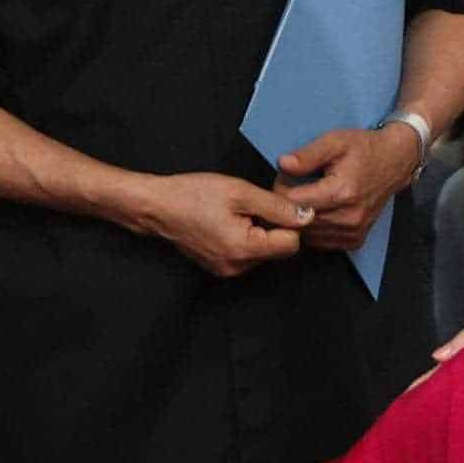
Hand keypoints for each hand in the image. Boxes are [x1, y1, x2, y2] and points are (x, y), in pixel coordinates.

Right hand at [138, 171, 310, 278]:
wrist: (157, 207)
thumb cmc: (193, 194)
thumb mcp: (240, 192)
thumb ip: (276, 206)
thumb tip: (307, 216)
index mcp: (245, 249)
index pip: (291, 244)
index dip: (289, 222)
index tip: (272, 205)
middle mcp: (238, 267)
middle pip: (278, 250)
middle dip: (272, 227)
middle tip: (249, 206)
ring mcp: (227, 270)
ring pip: (263, 252)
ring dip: (258, 232)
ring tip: (235, 213)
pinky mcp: (220, 268)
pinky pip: (247, 255)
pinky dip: (245, 238)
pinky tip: (227, 222)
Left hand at [273, 122, 420, 252]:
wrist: (394, 162)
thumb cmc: (363, 149)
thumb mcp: (334, 141)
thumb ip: (307, 155)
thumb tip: (283, 165)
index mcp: (341, 192)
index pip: (292, 202)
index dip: (280, 189)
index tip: (285, 177)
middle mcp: (348, 217)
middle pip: (298, 221)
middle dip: (288, 204)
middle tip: (292, 186)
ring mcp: (353, 231)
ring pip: (307, 234)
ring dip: (299, 219)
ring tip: (305, 197)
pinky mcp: (355, 240)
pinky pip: (321, 242)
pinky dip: (314, 229)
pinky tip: (318, 210)